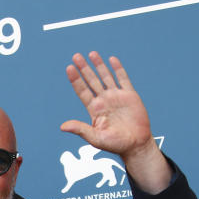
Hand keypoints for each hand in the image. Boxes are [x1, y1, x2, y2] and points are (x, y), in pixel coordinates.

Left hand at [60, 52, 169, 192]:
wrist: (136, 144)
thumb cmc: (115, 144)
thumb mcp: (95, 138)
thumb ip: (80, 129)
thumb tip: (62, 127)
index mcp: (95, 109)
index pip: (82, 91)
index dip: (76, 79)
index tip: (69, 68)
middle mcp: (104, 101)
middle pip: (92, 80)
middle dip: (84, 68)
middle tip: (76, 56)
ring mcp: (117, 97)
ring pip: (106, 77)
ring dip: (99, 65)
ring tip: (91, 53)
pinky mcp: (130, 96)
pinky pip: (123, 79)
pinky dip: (118, 69)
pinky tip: (112, 59)